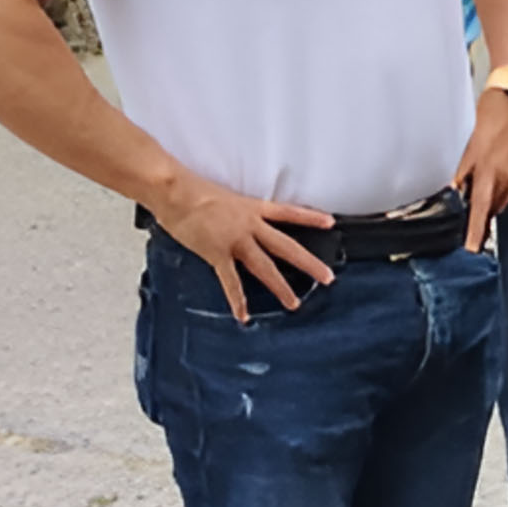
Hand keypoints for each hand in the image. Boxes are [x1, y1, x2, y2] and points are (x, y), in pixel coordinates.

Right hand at [145, 173, 334, 322]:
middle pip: (286, 246)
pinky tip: (243, 315)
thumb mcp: (225, 198)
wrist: (175, 192)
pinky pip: (231, 281)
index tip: (331, 223)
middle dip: (309, 262)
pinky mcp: (217, 253)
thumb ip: (236, 212)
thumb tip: (236, 221)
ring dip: (280, 287)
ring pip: (265, 267)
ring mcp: (236, 240)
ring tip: (294, 304)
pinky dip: (237, 300)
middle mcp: (250, 225)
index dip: (311, 217)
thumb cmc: (193, 191)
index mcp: (254, 208)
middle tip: (327, 276)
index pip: (290, 212)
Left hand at [454, 89, 507, 249]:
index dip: (476, 232)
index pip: (480, 211)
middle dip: (480, 222)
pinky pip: (506, 191)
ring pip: (498, 202)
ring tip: (474, 206)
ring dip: (486, 207)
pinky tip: (487, 187)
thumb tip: (455, 191)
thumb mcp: (469, 147)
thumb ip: (462, 173)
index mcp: (490, 173)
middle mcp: (505, 179)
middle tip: (468, 232)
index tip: (472, 248)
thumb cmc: (491, 117)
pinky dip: (495, 194)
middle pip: (490, 210)